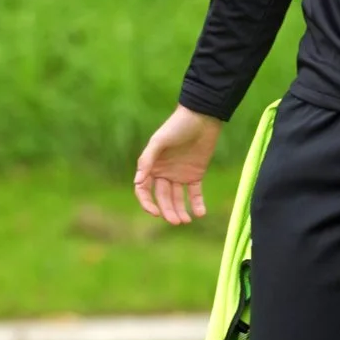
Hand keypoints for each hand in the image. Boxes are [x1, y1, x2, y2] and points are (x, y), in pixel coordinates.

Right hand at [133, 104, 222, 225]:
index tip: (155, 213)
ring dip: (180, 211)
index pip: (144, 191)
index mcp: (151, 166)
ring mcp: (179, 175)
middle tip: (177, 221)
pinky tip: (200, 213)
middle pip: (163, 198)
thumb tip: (137, 182)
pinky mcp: (195, 175)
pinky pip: (194, 194)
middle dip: (168, 211)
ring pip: (177, 199)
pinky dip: (197, 204)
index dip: (147, 203)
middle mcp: (163, 173)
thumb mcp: (159, 141)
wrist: (202, 117)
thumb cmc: (177, 126)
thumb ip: (147, 160)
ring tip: (187, 221)